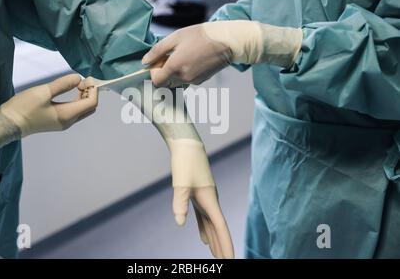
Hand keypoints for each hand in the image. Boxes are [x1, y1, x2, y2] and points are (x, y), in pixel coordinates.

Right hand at [0, 74, 97, 136]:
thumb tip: (78, 78)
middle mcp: (69, 121)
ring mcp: (63, 123)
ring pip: (82, 110)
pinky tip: (70, 92)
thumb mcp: (44, 92)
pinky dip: (76, 101)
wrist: (8, 124)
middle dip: (90, 93)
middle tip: (83, 80)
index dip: (93, 89)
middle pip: (89, 108)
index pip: (91, 103)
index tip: (87, 77)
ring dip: (83, 97)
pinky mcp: (57, 122)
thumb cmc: (25, 107)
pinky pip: (74, 111)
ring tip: (77, 84)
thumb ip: (63, 84)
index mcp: (68, 114)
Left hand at [142, 21, 302, 86]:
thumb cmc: (201, 35)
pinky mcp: (201, 81)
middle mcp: (183, 78)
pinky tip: (192, 59)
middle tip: (169, 56)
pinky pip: (186, 80)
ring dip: (174, 72)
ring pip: (176, 82)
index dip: (154, 71)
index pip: (156, 81)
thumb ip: (158, 50)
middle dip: (163, 71)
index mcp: (175, 67)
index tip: (158, 60)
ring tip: (182, 56)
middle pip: (165, 82)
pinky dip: (185, 73)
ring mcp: (193, 81)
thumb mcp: (176, 37)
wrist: (227, 41)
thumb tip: (145, 61)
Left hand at [168, 138, 233, 258]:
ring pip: (212, 225)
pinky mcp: (198, 195)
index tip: (230, 259)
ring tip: (217, 257)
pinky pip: (204, 218)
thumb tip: (180, 224)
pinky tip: (203, 239)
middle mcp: (211, 201)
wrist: (187, 144)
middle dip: (222, 247)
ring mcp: (205, 198)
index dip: (226, 244)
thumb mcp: (181, 182)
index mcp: (210, 199)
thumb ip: (180, 203)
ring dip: (215, 241)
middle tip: (225, 263)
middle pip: (218, 229)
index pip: (221, 227)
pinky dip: (205, 230)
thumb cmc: (185, 161)